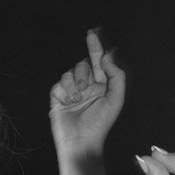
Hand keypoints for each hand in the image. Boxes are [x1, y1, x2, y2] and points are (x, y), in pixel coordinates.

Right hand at [49, 30, 125, 158]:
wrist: (80, 141)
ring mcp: (71, 92)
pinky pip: (58, 85)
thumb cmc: (100, 124)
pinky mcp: (58, 98)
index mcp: (101, 86)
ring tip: (77, 100)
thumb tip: (107, 56)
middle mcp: (86, 86)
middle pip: (82, 65)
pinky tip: (67, 104)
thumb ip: (116, 75)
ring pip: (69, 73)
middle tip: (84, 88)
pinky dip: (63, 93)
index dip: (95, 47)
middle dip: (82, 73)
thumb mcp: (115, 99)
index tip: (92, 33)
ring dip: (73, 85)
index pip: (97, 61)